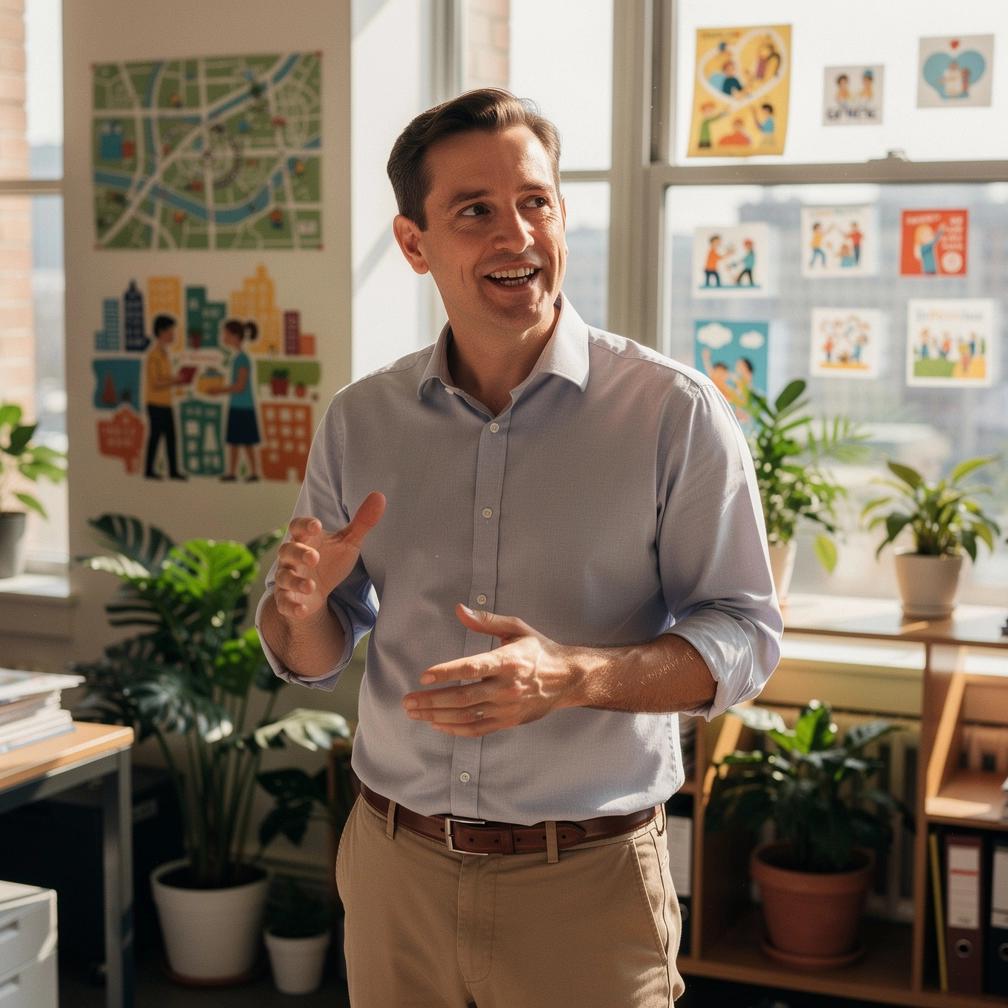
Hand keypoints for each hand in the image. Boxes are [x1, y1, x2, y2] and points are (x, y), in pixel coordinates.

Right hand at [272, 492, 385, 620]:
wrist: (319, 591)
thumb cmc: (330, 560)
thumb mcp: (348, 542)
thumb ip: (362, 522)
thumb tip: (380, 496)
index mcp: (305, 539)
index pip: (297, 526)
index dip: (305, 525)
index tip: (316, 525)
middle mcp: (292, 558)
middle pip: (286, 550)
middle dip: (298, 553)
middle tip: (314, 558)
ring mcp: (287, 578)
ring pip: (283, 577)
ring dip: (295, 581)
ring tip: (310, 586)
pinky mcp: (287, 599)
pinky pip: (284, 602)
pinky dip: (291, 606)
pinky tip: (303, 609)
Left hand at [402, 605, 578, 736]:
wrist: (568, 679)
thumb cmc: (539, 650)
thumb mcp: (517, 628)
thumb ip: (486, 622)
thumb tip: (459, 609)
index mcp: (508, 661)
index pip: (473, 668)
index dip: (447, 672)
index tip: (424, 676)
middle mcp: (507, 687)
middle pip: (463, 698)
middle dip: (432, 700)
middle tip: (408, 701)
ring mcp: (507, 708)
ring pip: (466, 716)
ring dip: (437, 716)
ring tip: (414, 712)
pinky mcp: (508, 721)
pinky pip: (477, 730)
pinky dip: (454, 729)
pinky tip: (436, 724)